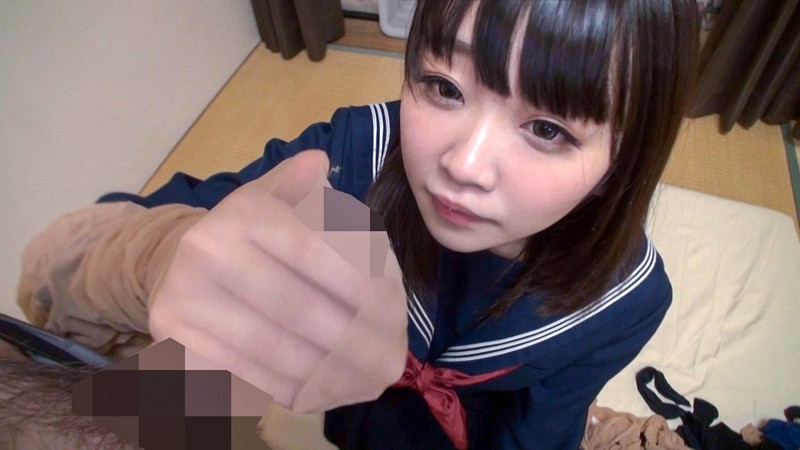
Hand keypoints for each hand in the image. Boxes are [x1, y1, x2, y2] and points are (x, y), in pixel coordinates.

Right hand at [148, 150, 407, 411]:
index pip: (319, 255)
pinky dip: (293, 391)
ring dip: (332, 376)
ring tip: (368, 382)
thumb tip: (317, 167)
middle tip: (392, 365)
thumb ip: (311, 187)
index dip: (365, 291)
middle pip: (302, 311)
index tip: (397, 321)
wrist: (177, 261)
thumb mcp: (282, 195)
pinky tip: (327, 392)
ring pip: (277, 353)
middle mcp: (208, 252)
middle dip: (358, 344)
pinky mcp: (173, 342)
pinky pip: (246, 377)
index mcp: (244, 211)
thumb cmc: (251, 232)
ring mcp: (184, 300)